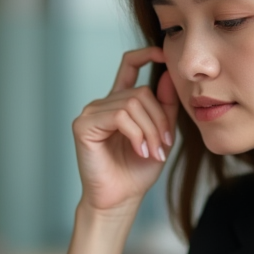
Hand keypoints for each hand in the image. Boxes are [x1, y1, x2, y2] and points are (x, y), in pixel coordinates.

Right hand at [72, 47, 178, 214]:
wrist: (120, 199)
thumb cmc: (137, 171)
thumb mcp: (160, 135)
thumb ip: (165, 107)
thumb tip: (169, 76)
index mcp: (120, 103)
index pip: (129, 65)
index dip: (146, 54)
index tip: (164, 54)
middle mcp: (104, 104)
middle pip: (141, 92)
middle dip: (159, 119)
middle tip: (164, 145)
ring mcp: (91, 112)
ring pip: (133, 104)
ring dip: (150, 130)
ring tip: (153, 152)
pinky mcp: (83, 125)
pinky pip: (119, 117)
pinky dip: (136, 133)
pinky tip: (139, 150)